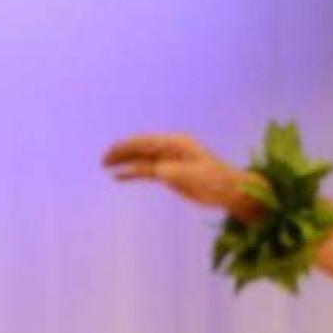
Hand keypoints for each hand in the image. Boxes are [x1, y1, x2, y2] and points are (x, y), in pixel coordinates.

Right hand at [102, 133, 258, 219]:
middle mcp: (171, 149)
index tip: (110, 153)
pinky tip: (119, 177)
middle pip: (140, 148)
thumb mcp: (191, 175)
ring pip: (142, 159)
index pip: (145, 142)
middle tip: (102, 161)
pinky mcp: (171, 174)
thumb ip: (169, 171)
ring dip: (124, 162)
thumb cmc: (215, 181)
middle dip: (121, 152)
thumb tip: (149, 170)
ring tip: (105, 166)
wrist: (230, 191)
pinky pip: (147, 171)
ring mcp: (170, 160)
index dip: (126, 147)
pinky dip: (133, 173)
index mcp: (176, 143)